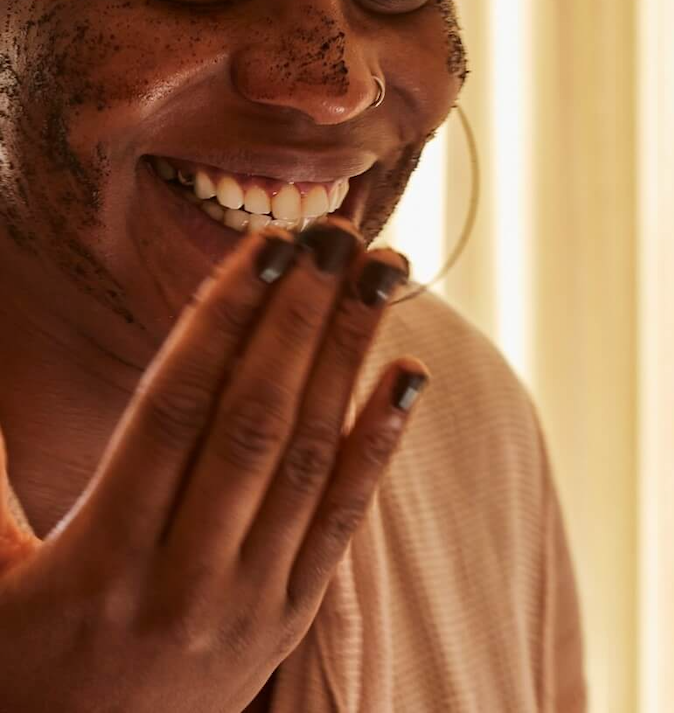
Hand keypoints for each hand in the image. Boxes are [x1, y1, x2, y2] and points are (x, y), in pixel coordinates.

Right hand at [0, 219, 426, 712]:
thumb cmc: (19, 671)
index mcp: (98, 558)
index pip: (175, 407)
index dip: (224, 318)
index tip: (265, 242)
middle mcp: (182, 577)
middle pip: (255, 419)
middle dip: (300, 314)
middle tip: (336, 230)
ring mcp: (246, 601)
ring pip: (309, 457)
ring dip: (351, 355)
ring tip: (381, 273)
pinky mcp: (288, 620)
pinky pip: (342, 522)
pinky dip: (380, 444)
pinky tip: (408, 375)